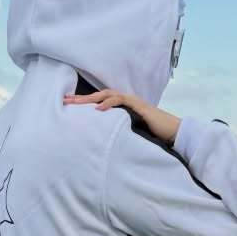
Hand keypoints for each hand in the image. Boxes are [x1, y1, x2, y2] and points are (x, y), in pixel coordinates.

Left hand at [64, 87, 181, 145]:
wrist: (171, 132)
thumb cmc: (151, 134)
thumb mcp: (128, 132)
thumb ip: (115, 131)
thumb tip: (99, 140)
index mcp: (120, 106)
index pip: (97, 101)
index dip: (82, 103)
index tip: (66, 106)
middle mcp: (124, 100)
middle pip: (98, 96)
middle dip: (81, 98)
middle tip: (64, 101)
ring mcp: (131, 101)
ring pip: (106, 95)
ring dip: (90, 99)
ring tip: (76, 103)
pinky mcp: (138, 105)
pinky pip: (121, 100)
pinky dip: (109, 104)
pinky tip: (98, 109)